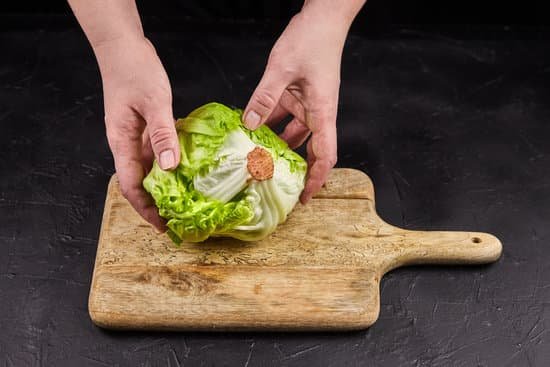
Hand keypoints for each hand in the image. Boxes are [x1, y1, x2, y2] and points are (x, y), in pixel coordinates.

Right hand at [95, 36, 179, 229]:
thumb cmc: (134, 70)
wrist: (124, 48)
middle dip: (155, 204)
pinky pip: (157, 153)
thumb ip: (162, 133)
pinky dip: (170, 165)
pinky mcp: (145, 128)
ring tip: (185, 202)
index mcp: (121, 141)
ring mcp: (135, 136)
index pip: (130, 185)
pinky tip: (187, 171)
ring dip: (164, 187)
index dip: (144, 208)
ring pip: (149, 170)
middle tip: (178, 219)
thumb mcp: (154, 101)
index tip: (162, 224)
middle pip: (138, 182)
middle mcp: (126, 144)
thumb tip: (170, 167)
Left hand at [243, 8, 351, 202]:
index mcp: (323, 111)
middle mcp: (318, 112)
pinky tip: (253, 130)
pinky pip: (284, 116)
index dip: (317, 179)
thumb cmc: (312, 39)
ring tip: (260, 161)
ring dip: (279, 147)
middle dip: (299, 170)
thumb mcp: (282, 69)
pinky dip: (271, 124)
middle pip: (312, 150)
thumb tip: (248, 125)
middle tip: (279, 186)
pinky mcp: (298, 94)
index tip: (306, 197)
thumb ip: (264, 98)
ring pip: (295, 134)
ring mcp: (308, 104)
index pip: (325, 155)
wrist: (323, 17)